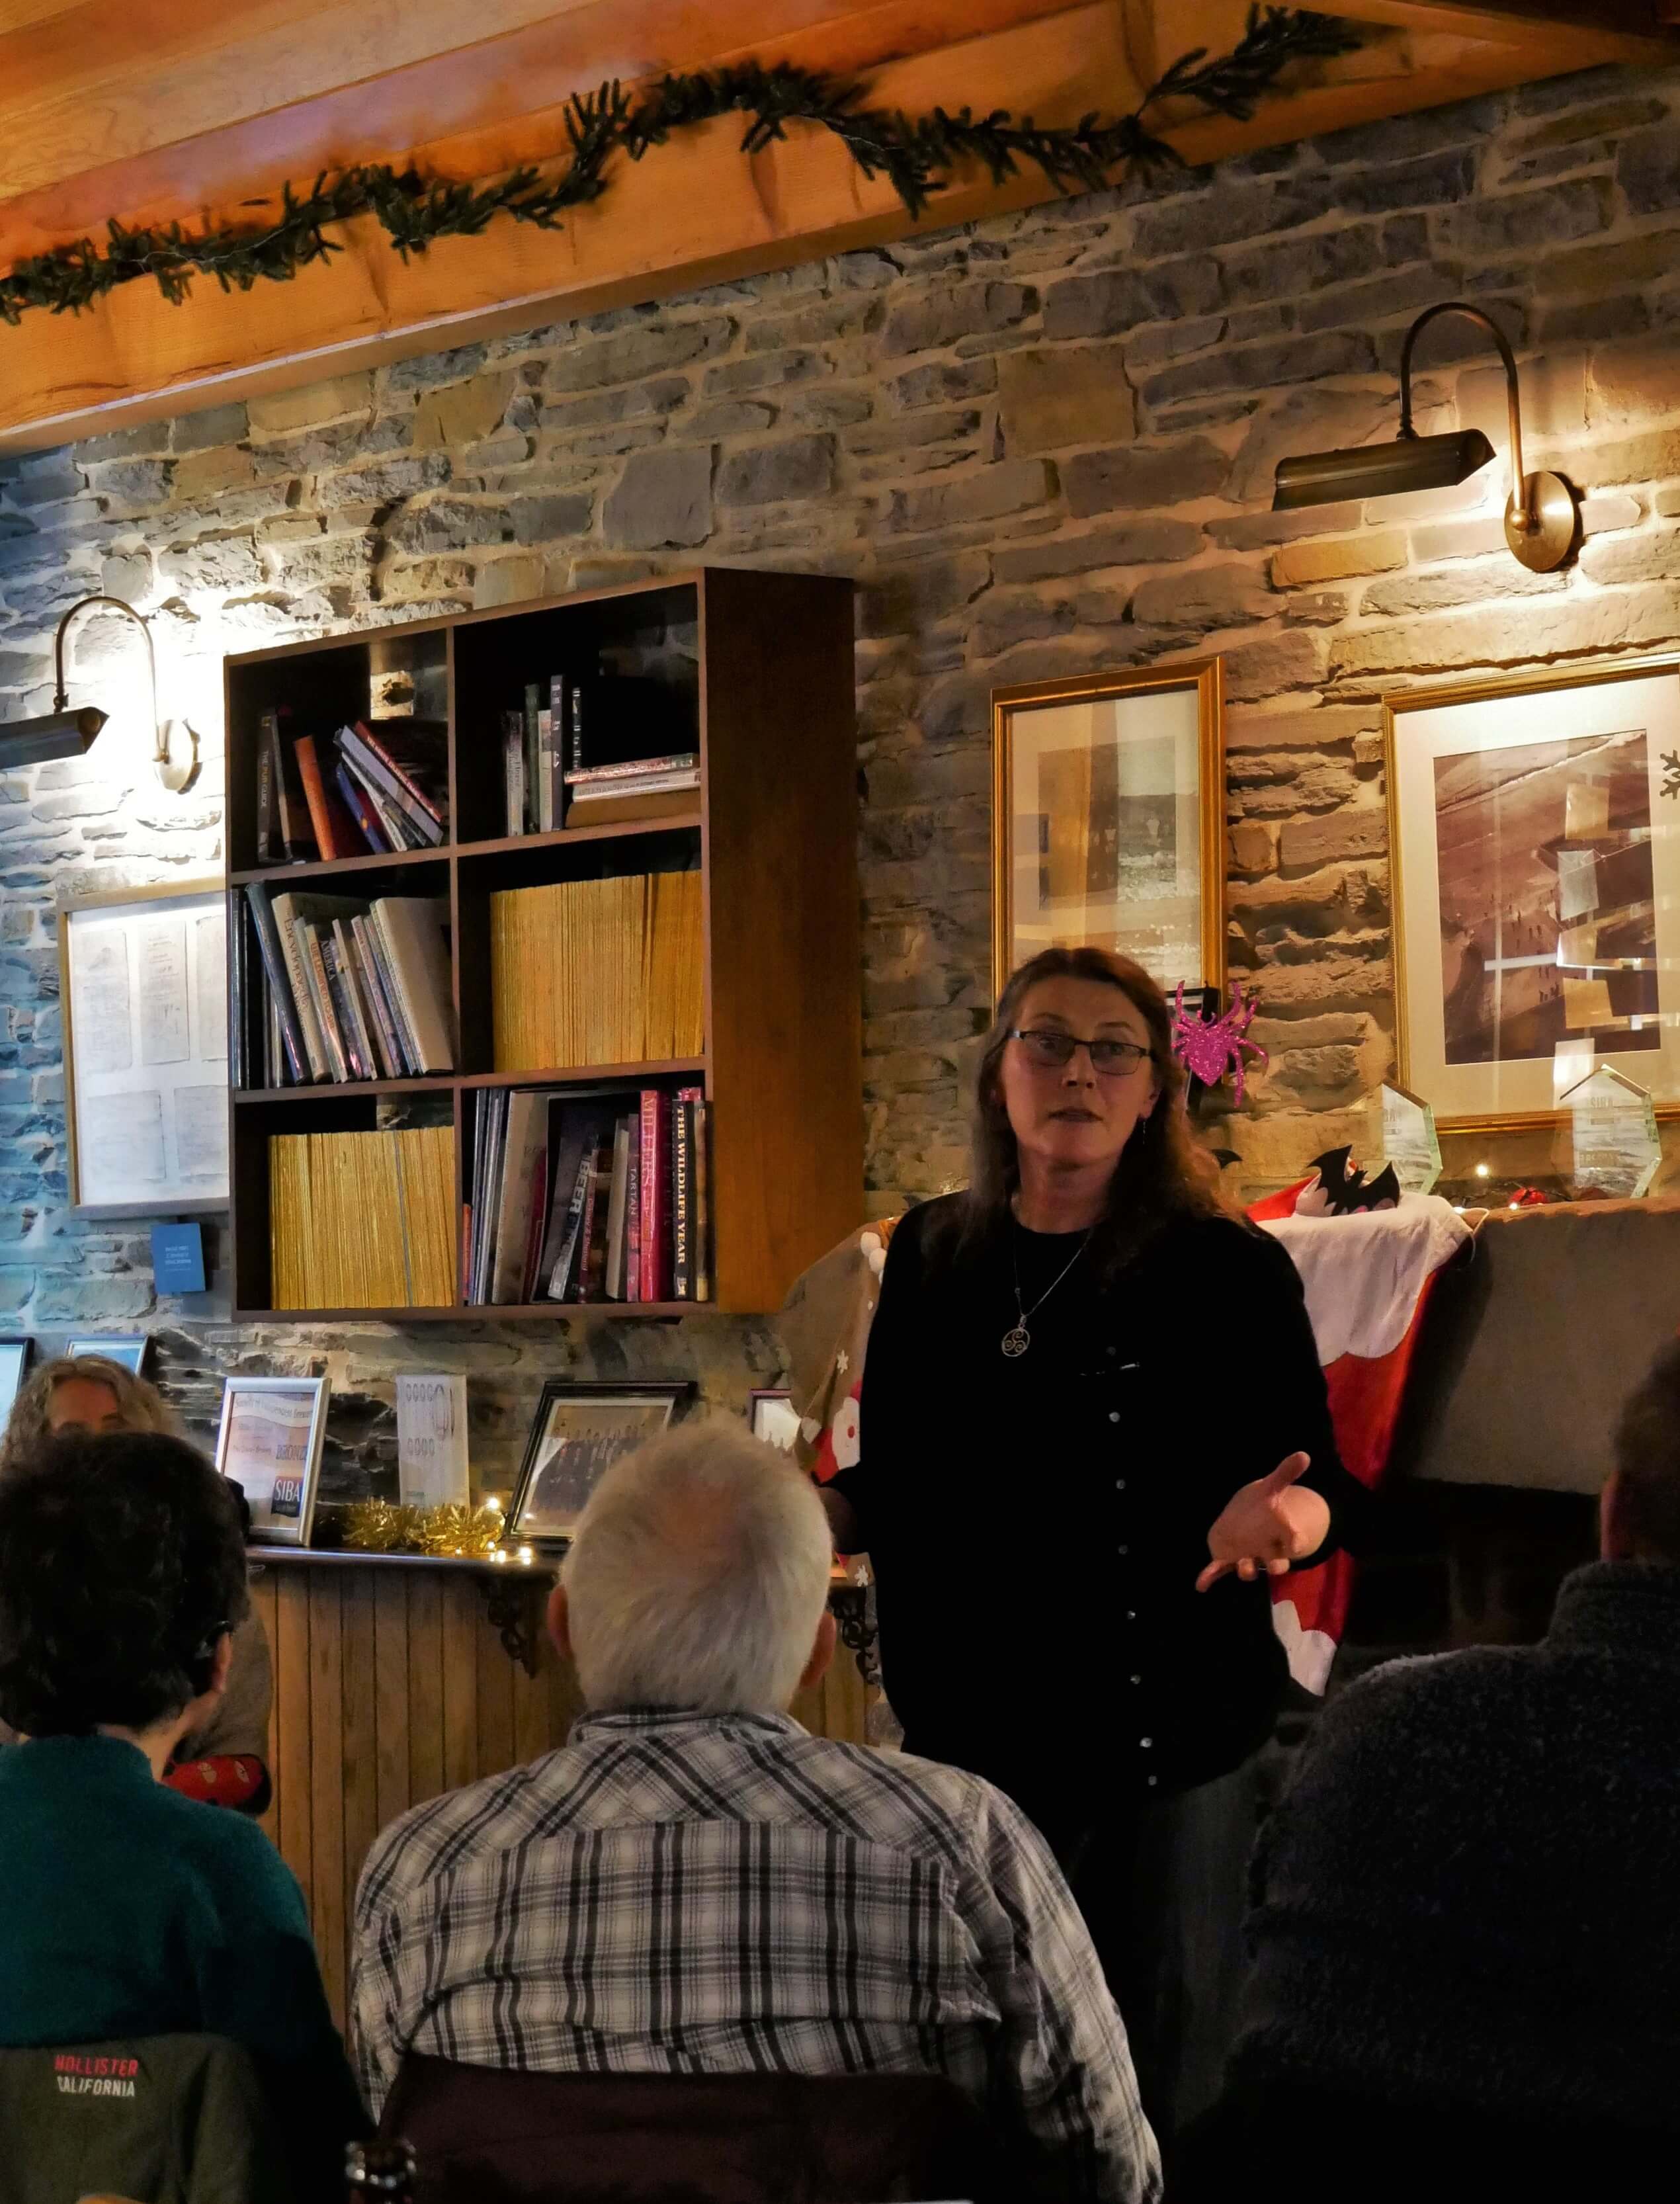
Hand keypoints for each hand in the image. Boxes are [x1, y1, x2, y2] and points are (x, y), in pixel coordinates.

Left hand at [1196, 1453, 1329, 1592]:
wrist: (1245, 1518)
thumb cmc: (1262, 1506)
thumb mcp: (1271, 1488)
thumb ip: (1285, 1474)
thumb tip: (1303, 1454)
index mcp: (1281, 1533)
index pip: (1294, 1540)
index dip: (1296, 1543)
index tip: (1297, 1545)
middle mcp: (1267, 1550)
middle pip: (1276, 1562)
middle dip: (1276, 1566)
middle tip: (1275, 1567)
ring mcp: (1247, 1557)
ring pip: (1249, 1568)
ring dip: (1247, 1569)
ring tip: (1244, 1567)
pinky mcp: (1227, 1561)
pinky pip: (1218, 1571)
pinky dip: (1209, 1577)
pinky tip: (1201, 1584)